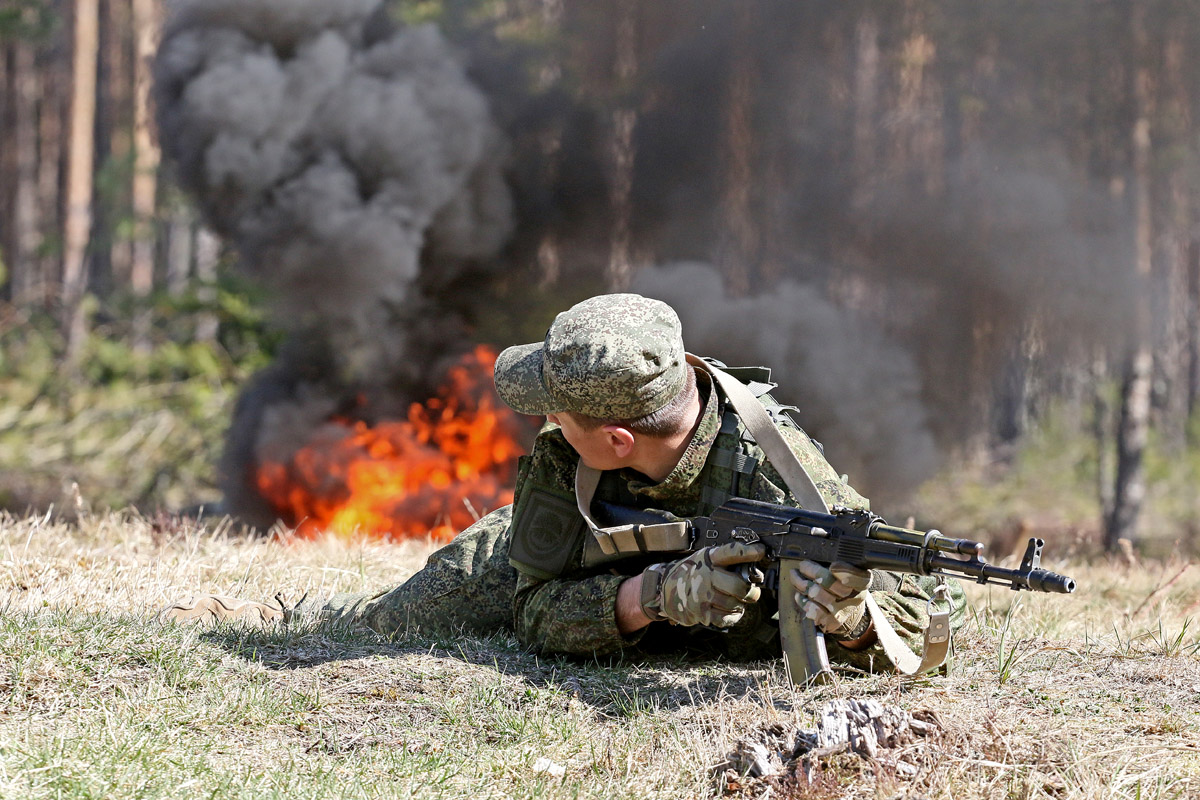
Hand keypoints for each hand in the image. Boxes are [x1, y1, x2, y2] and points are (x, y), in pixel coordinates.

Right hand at [641, 542, 766, 627]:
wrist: (666, 588)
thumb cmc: (692, 572)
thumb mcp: (706, 559)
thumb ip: (726, 562)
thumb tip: (754, 571)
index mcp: (709, 558)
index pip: (731, 552)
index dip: (748, 551)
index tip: (761, 551)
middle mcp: (705, 575)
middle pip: (739, 587)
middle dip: (751, 591)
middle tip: (753, 591)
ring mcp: (702, 596)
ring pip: (735, 604)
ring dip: (741, 604)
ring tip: (736, 600)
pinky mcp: (701, 613)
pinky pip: (727, 618)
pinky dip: (733, 616)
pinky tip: (731, 610)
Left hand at [789, 561, 871, 638]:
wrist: (847, 607)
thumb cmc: (843, 582)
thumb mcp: (847, 569)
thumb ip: (839, 561)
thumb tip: (818, 553)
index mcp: (862, 581)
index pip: (857, 576)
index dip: (845, 571)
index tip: (833, 566)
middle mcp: (855, 597)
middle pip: (829, 581)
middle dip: (811, 570)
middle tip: (803, 565)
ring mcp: (842, 610)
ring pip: (816, 593)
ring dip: (800, 583)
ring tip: (795, 576)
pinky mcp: (831, 621)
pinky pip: (811, 609)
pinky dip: (802, 600)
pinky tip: (800, 594)